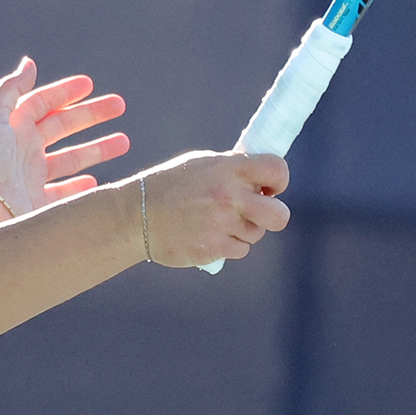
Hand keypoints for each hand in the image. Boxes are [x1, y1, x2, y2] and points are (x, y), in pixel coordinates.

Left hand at [0, 57, 129, 220]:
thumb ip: (12, 88)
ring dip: (97, 149)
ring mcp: (32, 178)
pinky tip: (96, 181)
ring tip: (124, 141)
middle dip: (91, 115)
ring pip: (71, 159)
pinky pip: (65, 195)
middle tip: (119, 105)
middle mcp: (24, 151)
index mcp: (14, 127)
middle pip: (63, 127)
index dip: (64, 92)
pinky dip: (81, 188)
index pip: (43, 103)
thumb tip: (29, 63)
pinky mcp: (37, 206)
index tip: (89, 84)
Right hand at [138, 151, 289, 266]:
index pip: (276, 169)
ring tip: (217, 221)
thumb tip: (259, 178)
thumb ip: (231, 169)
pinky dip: (228, 245)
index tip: (270, 187)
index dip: (280, 180)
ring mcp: (221, 224)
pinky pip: (239, 250)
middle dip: (274, 215)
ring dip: (244, 230)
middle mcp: (228, 196)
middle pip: (279, 215)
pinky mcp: (213, 249)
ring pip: (256, 234)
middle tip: (258, 212)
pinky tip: (209, 235)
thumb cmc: (168, 186)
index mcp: (228, 169)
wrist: (135, 215)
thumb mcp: (200, 164)